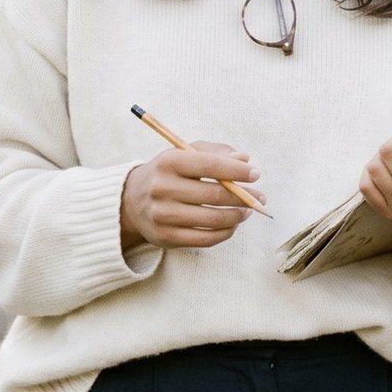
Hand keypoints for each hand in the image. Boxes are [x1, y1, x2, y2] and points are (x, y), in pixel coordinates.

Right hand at [120, 142, 264, 251]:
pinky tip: (233, 225)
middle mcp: (162, 188)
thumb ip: (215, 153)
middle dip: (243, 197)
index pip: (209, 165)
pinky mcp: (166, 237)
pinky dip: (225, 232)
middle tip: (260, 197)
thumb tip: (245, 159)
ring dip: (238, 216)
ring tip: (248, 211)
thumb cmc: (168, 173)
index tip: (255, 174)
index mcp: (169, 162)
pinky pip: (205, 239)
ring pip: (213, 219)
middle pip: (214, 195)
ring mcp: (163, 215)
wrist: (131, 202)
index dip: (236, 170)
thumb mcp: (185, 154)